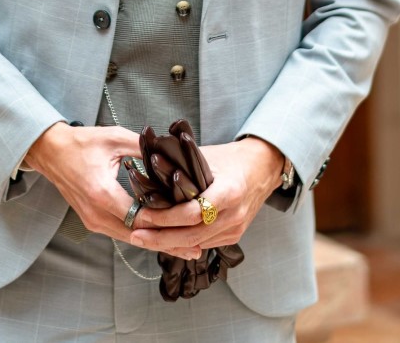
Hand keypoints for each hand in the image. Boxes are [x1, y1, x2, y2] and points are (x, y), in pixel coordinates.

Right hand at [24, 122, 198, 257]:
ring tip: (185, 248)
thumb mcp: (115, 138)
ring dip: (157, 242)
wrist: (51, 152)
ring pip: (130, 238)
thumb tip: (170, 152)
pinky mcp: (92, 221)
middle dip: (168, 241)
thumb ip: (143, 147)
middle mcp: (96, 213)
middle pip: (138, 235)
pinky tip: (160, 237)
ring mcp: (92, 221)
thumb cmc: (81, 143)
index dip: (168, 220)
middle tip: (196, 247)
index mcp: (102, 193)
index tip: (191, 220)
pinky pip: (121, 232)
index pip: (142, 215)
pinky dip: (142, 235)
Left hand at [129, 136, 283, 256]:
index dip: (166, 218)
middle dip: (161, 238)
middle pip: (193, 235)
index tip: (144, 215)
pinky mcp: (235, 235)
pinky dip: (185, 243)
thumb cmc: (231, 158)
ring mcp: (236, 228)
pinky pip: (205, 243)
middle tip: (137, 235)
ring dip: (170, 243)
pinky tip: (165, 239)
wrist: (263, 167)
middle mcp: (234, 214)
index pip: (193, 213)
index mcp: (229, 191)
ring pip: (198, 244)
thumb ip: (182, 166)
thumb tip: (148, 169)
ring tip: (144, 238)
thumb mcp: (207, 156)